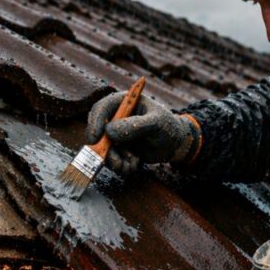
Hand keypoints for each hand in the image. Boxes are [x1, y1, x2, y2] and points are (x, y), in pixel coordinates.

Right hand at [85, 92, 199, 174]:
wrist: (174, 144)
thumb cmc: (167, 127)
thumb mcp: (155, 123)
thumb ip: (134, 126)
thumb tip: (109, 132)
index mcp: (123, 103)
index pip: (101, 108)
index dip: (95, 122)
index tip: (95, 138)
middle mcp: (116, 117)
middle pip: (97, 130)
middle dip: (104, 148)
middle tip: (114, 161)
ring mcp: (115, 133)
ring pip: (103, 148)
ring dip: (115, 160)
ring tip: (131, 165)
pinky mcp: (118, 148)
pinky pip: (111, 158)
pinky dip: (120, 165)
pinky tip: (134, 166)